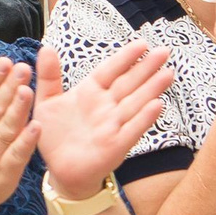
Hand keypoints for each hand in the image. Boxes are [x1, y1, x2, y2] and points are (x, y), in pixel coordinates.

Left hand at [33, 41, 171, 201]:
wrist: (60, 170)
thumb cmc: (55, 135)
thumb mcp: (46, 103)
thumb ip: (48, 76)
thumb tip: (47, 47)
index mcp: (90, 92)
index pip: (110, 70)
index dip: (125, 58)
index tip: (142, 44)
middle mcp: (106, 106)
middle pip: (129, 83)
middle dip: (147, 68)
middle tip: (165, 51)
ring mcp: (113, 125)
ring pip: (136, 103)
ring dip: (152, 89)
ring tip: (168, 74)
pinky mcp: (115, 145)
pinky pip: (132, 130)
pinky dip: (144, 118)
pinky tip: (157, 105)